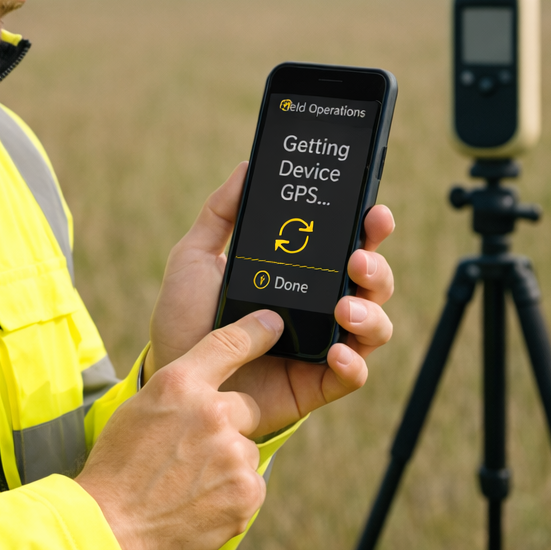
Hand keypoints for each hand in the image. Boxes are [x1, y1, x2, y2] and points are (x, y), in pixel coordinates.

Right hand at [76, 310, 283, 549]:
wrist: (109, 527)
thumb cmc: (119, 465)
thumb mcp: (141, 406)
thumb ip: (181, 390)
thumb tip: (210, 386)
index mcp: (180, 383)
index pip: (229, 343)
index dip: (256, 331)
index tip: (274, 323)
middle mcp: (212, 412)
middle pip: (247, 407)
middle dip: (229, 426)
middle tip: (193, 453)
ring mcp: (233, 454)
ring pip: (246, 450)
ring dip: (228, 464)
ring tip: (188, 484)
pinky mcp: (246, 492)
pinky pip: (250, 485)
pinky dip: (231, 495)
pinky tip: (199, 504)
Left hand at [146, 163, 394, 437]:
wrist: (174, 377)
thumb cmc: (185, 317)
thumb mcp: (194, 257)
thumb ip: (219, 212)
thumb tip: (246, 165)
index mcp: (298, 272)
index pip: (344, 244)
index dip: (367, 226)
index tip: (372, 210)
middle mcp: (318, 306)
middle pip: (371, 281)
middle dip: (376, 265)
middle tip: (358, 258)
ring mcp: (322, 345)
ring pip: (374, 326)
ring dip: (371, 313)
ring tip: (344, 308)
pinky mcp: (316, 384)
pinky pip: (352, 375)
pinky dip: (353, 364)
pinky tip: (337, 353)